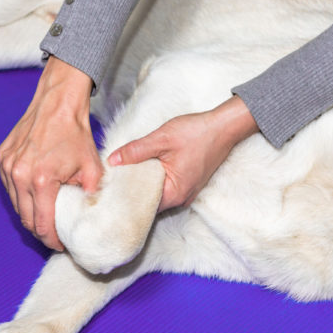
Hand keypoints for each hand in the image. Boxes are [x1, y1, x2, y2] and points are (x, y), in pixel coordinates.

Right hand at [0, 57, 101, 250]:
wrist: (57, 103)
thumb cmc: (76, 134)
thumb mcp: (92, 168)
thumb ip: (92, 194)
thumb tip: (92, 215)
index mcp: (40, 181)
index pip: (41, 225)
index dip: (52, 240)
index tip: (61, 245)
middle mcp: (18, 175)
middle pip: (26, 219)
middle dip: (41, 231)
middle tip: (55, 235)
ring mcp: (6, 166)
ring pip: (16, 205)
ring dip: (30, 214)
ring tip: (47, 218)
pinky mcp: (2, 158)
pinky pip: (10, 187)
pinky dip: (22, 196)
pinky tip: (36, 197)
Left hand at [107, 96, 257, 211]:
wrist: (224, 127)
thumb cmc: (197, 133)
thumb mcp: (161, 139)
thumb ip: (136, 151)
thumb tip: (113, 160)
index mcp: (174, 193)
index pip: (142, 205)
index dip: (124, 197)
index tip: (109, 190)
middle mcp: (181, 198)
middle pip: (149, 202)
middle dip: (131, 192)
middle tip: (111, 181)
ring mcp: (187, 192)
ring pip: (157, 195)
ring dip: (143, 185)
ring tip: (124, 175)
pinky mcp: (189, 184)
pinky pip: (166, 188)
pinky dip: (154, 181)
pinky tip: (143, 170)